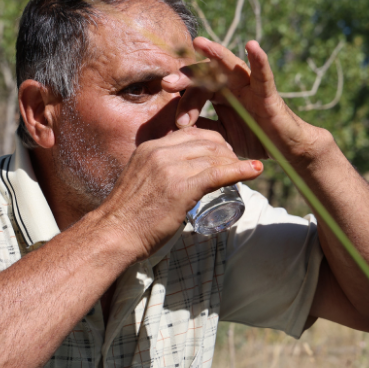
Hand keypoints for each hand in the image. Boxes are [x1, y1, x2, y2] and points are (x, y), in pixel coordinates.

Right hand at [95, 127, 261, 259]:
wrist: (113, 233)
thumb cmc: (126, 215)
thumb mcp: (139, 180)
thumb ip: (153, 173)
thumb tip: (169, 180)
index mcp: (150, 147)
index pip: (190, 133)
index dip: (212, 141)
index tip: (223, 152)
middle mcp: (160, 152)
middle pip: (206, 142)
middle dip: (227, 150)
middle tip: (237, 164)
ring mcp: (170, 169)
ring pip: (213, 156)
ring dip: (235, 162)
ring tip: (247, 171)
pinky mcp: (181, 188)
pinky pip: (217, 174)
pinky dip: (239, 170)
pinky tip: (254, 170)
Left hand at [162, 38, 331, 166]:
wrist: (284, 149)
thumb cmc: (253, 138)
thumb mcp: (220, 135)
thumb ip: (201, 127)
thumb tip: (171, 127)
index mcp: (220, 94)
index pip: (195, 91)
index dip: (183, 104)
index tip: (174, 122)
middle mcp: (232, 85)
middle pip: (206, 74)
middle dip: (186, 78)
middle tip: (167, 83)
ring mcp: (250, 86)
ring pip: (230, 65)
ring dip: (215, 53)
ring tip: (199, 42)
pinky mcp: (268, 92)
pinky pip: (263, 74)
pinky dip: (259, 59)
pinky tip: (252, 45)